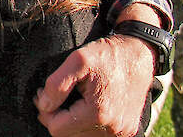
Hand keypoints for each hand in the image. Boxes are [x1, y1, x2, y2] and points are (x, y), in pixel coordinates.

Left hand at [34, 34, 153, 136]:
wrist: (139, 54)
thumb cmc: (108, 55)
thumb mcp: (78, 60)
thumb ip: (57, 84)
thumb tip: (45, 105)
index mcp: (98, 114)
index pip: (57, 129)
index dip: (45, 111)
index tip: (43, 93)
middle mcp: (113, 128)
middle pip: (68, 135)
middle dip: (56, 116)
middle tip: (51, 95)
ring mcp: (121, 132)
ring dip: (70, 121)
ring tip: (68, 99)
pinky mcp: (127, 130)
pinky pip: (96, 134)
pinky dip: (85, 123)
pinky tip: (82, 106)